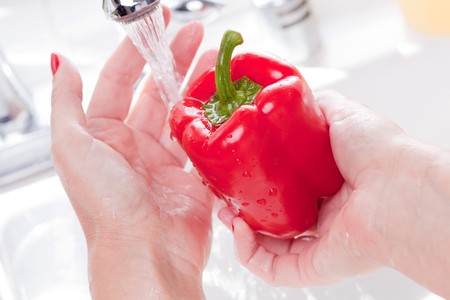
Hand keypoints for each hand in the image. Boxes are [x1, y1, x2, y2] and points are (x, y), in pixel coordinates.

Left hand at [51, 15, 217, 298]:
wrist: (147, 253)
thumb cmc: (107, 206)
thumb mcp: (71, 148)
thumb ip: (66, 103)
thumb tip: (63, 66)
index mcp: (101, 136)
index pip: (118, 80)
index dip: (136, 50)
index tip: (155, 26)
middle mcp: (131, 146)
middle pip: (154, 90)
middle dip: (173, 60)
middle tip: (194, 36)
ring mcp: (162, 160)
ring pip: (180, 111)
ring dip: (195, 85)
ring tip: (214, 60)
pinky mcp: (189, 175)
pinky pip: (200, 140)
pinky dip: (210, 120)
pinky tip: (220, 101)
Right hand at [219, 91, 449, 297]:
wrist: (398, 186)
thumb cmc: (378, 150)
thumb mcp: (339, 112)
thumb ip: (312, 106)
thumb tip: (286, 100)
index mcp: (327, 184)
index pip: (283, 187)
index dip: (257, 181)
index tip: (236, 171)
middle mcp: (324, 214)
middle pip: (273, 217)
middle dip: (244, 208)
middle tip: (226, 196)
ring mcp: (319, 242)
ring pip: (269, 245)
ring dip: (241, 232)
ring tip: (227, 214)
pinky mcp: (316, 265)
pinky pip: (274, 269)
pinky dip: (250, 254)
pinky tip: (239, 232)